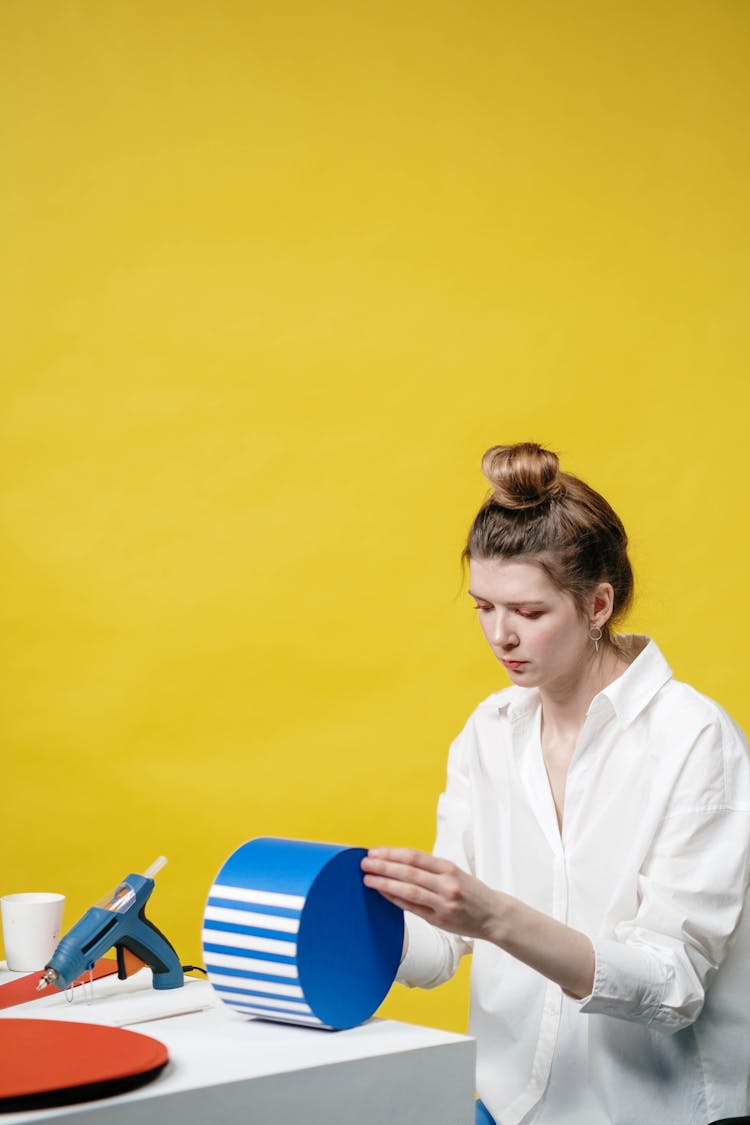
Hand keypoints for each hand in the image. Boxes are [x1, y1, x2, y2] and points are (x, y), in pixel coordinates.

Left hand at [361, 847, 499, 940]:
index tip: (374, 851)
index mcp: (448, 868)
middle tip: (364, 863)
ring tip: (368, 879)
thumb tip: (397, 863)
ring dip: (385, 884)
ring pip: (409, 891)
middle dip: (384, 866)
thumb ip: (430, 869)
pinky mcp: (440, 920)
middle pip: (408, 872)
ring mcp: (443, 903)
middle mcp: (446, 884)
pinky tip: (383, 894)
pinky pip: (413, 908)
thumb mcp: (454, 872)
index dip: (392, 853)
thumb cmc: (471, 892)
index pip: (414, 856)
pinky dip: (396, 900)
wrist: (494, 915)